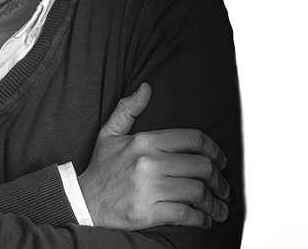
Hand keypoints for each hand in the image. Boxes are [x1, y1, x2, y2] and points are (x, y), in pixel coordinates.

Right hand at [78, 83, 229, 229]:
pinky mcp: (148, 212)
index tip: (221, 160)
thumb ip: (128, 108)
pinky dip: (201, 220)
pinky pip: (186, 215)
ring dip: (214, 203)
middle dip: (218, 179)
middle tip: (222, 187)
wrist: (84, 201)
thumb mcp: (110, 133)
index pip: (192, 139)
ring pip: (197, 192)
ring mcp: (149, 188)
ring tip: (218, 208)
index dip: (214, 149)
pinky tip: (204, 220)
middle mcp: (148, 163)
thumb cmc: (101, 167)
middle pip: (201, 166)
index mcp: (144, 141)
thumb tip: (146, 87)